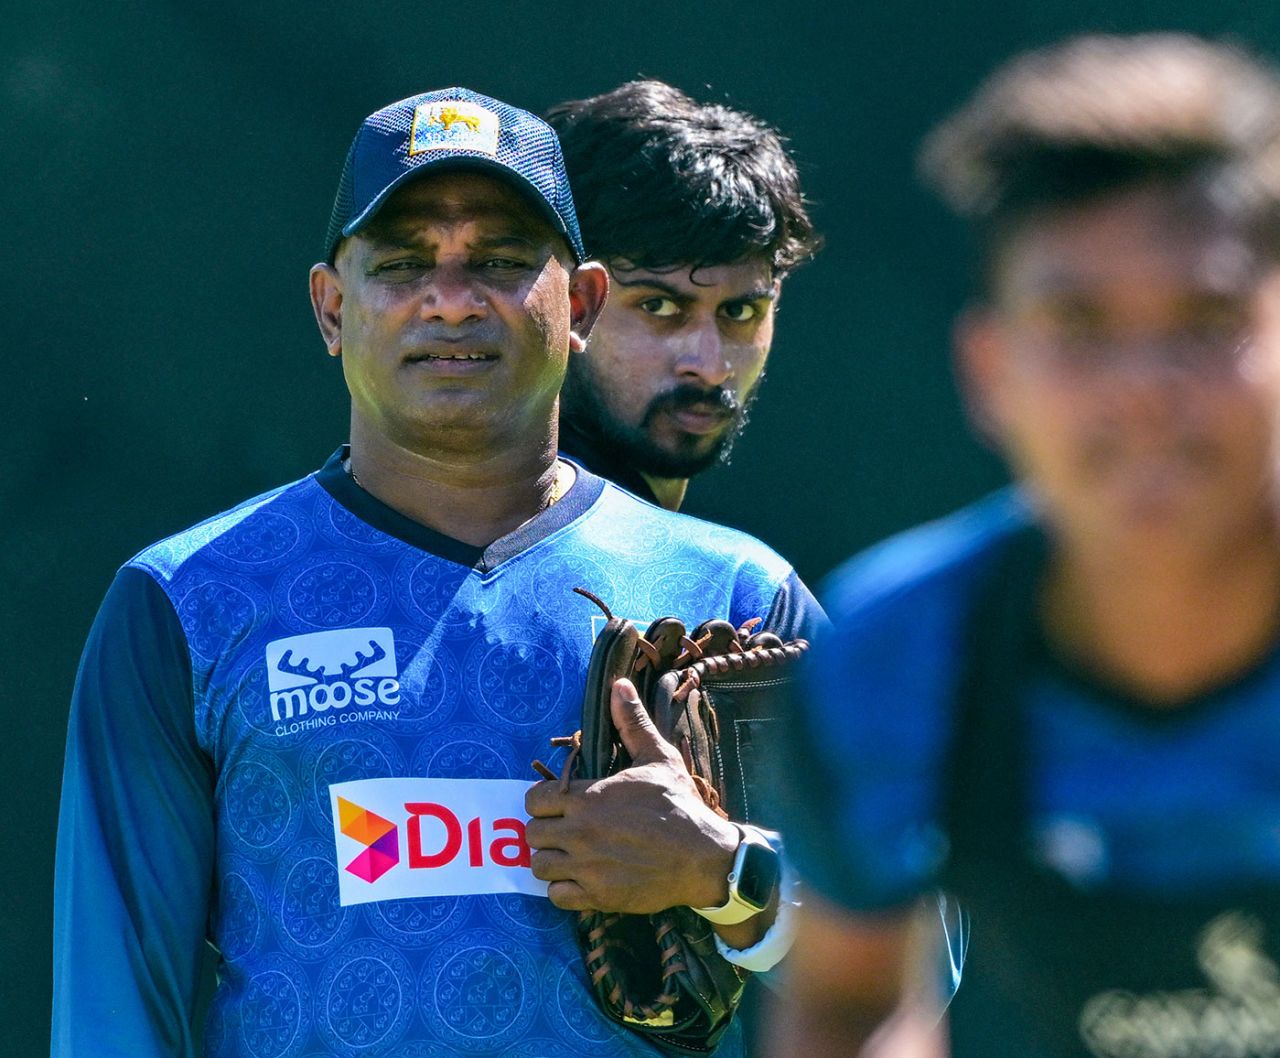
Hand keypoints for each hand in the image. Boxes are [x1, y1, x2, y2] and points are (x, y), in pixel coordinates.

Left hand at [525, 677, 739, 913]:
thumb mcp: (657, 757)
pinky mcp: (598, 896)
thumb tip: (619, 684)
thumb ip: (632, 723)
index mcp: (589, 797)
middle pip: (531, 833)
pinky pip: (556, 897)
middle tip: (564, 828)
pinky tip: (580, 878)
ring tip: (569, 854)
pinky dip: (563, 889)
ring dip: (551, 860)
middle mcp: (581, 833)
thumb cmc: (679, 805)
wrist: (704, 856)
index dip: (542, 800)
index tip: (558, 802)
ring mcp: (587, 867)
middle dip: (545, 829)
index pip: (534, 799)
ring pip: (539, 866)